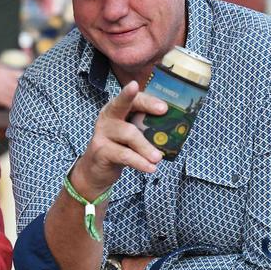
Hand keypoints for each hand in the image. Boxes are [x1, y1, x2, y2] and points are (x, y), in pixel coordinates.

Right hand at [70, 81, 166, 197]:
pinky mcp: (101, 151)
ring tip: (158, 158)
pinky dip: (139, 162)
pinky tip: (150, 168)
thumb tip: (175, 129)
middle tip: (163, 109)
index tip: (165, 107)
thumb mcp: (130, 135)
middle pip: (122, 105)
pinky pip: (124, 155)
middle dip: (143, 103)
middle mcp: (107, 117)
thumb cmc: (118, 147)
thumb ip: (144, 128)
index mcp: (116, 109)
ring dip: (146, 147)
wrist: (95, 169)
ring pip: (129, 134)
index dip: (148, 100)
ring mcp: (102, 133)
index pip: (133, 99)